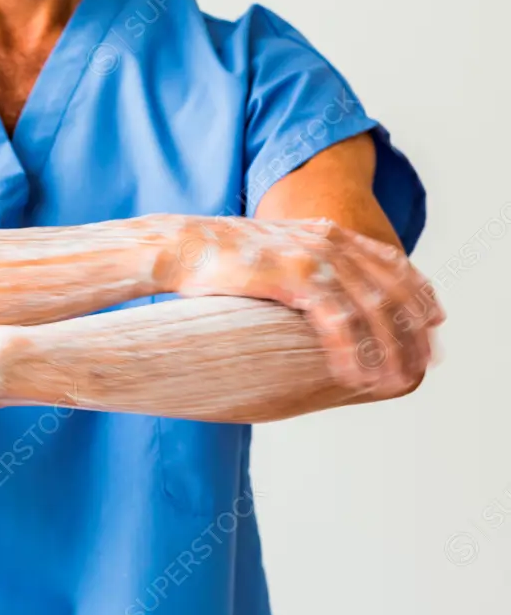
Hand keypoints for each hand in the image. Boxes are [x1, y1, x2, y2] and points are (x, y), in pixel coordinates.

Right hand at [168, 217, 444, 393]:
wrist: (179, 245)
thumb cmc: (215, 257)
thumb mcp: (271, 252)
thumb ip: (299, 264)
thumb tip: (308, 293)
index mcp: (326, 233)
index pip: (391, 262)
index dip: (418, 292)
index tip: (434, 321)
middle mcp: (329, 242)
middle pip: (391, 288)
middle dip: (414, 330)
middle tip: (424, 364)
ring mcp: (314, 257)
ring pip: (372, 308)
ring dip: (388, 349)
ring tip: (395, 381)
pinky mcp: (295, 277)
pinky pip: (338, 321)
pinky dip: (352, 352)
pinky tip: (356, 377)